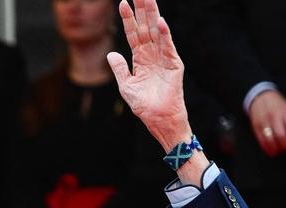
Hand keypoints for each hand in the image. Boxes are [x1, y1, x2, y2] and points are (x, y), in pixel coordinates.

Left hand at [106, 0, 188, 151]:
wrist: (157, 118)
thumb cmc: (143, 105)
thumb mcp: (126, 86)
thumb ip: (120, 69)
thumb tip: (111, 54)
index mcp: (140, 58)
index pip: (133, 34)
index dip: (128, 19)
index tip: (122, 3)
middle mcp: (152, 54)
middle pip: (146, 27)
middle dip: (142, 10)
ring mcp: (163, 57)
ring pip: (157, 32)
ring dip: (153, 16)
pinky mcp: (173, 64)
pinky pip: (168, 46)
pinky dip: (164, 35)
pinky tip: (159, 23)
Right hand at [249, 89, 285, 155]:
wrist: (261, 98)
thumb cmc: (279, 106)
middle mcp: (274, 117)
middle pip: (281, 136)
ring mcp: (264, 123)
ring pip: (270, 141)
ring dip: (276, 149)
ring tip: (280, 151)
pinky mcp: (256, 128)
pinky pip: (262, 141)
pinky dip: (267, 149)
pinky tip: (272, 151)